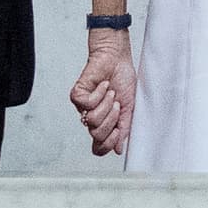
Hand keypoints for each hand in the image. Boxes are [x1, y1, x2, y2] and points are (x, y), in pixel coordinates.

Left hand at [68, 30, 134, 156]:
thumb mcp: (129, 107)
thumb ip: (124, 128)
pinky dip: (98, 94)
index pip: (99, 146)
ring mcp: (83, 107)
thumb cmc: (123, 79)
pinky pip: (86, 104)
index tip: (119, 130)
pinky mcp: (77, 94)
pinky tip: (103, 86)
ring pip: (91, 120)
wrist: (117, 57)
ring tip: (110, 92)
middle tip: (116, 104)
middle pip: (96, 134)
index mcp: (104, 123)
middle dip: (111, 120)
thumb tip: (118, 150)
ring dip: (105, 104)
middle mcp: (91, 117)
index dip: (108, 143)